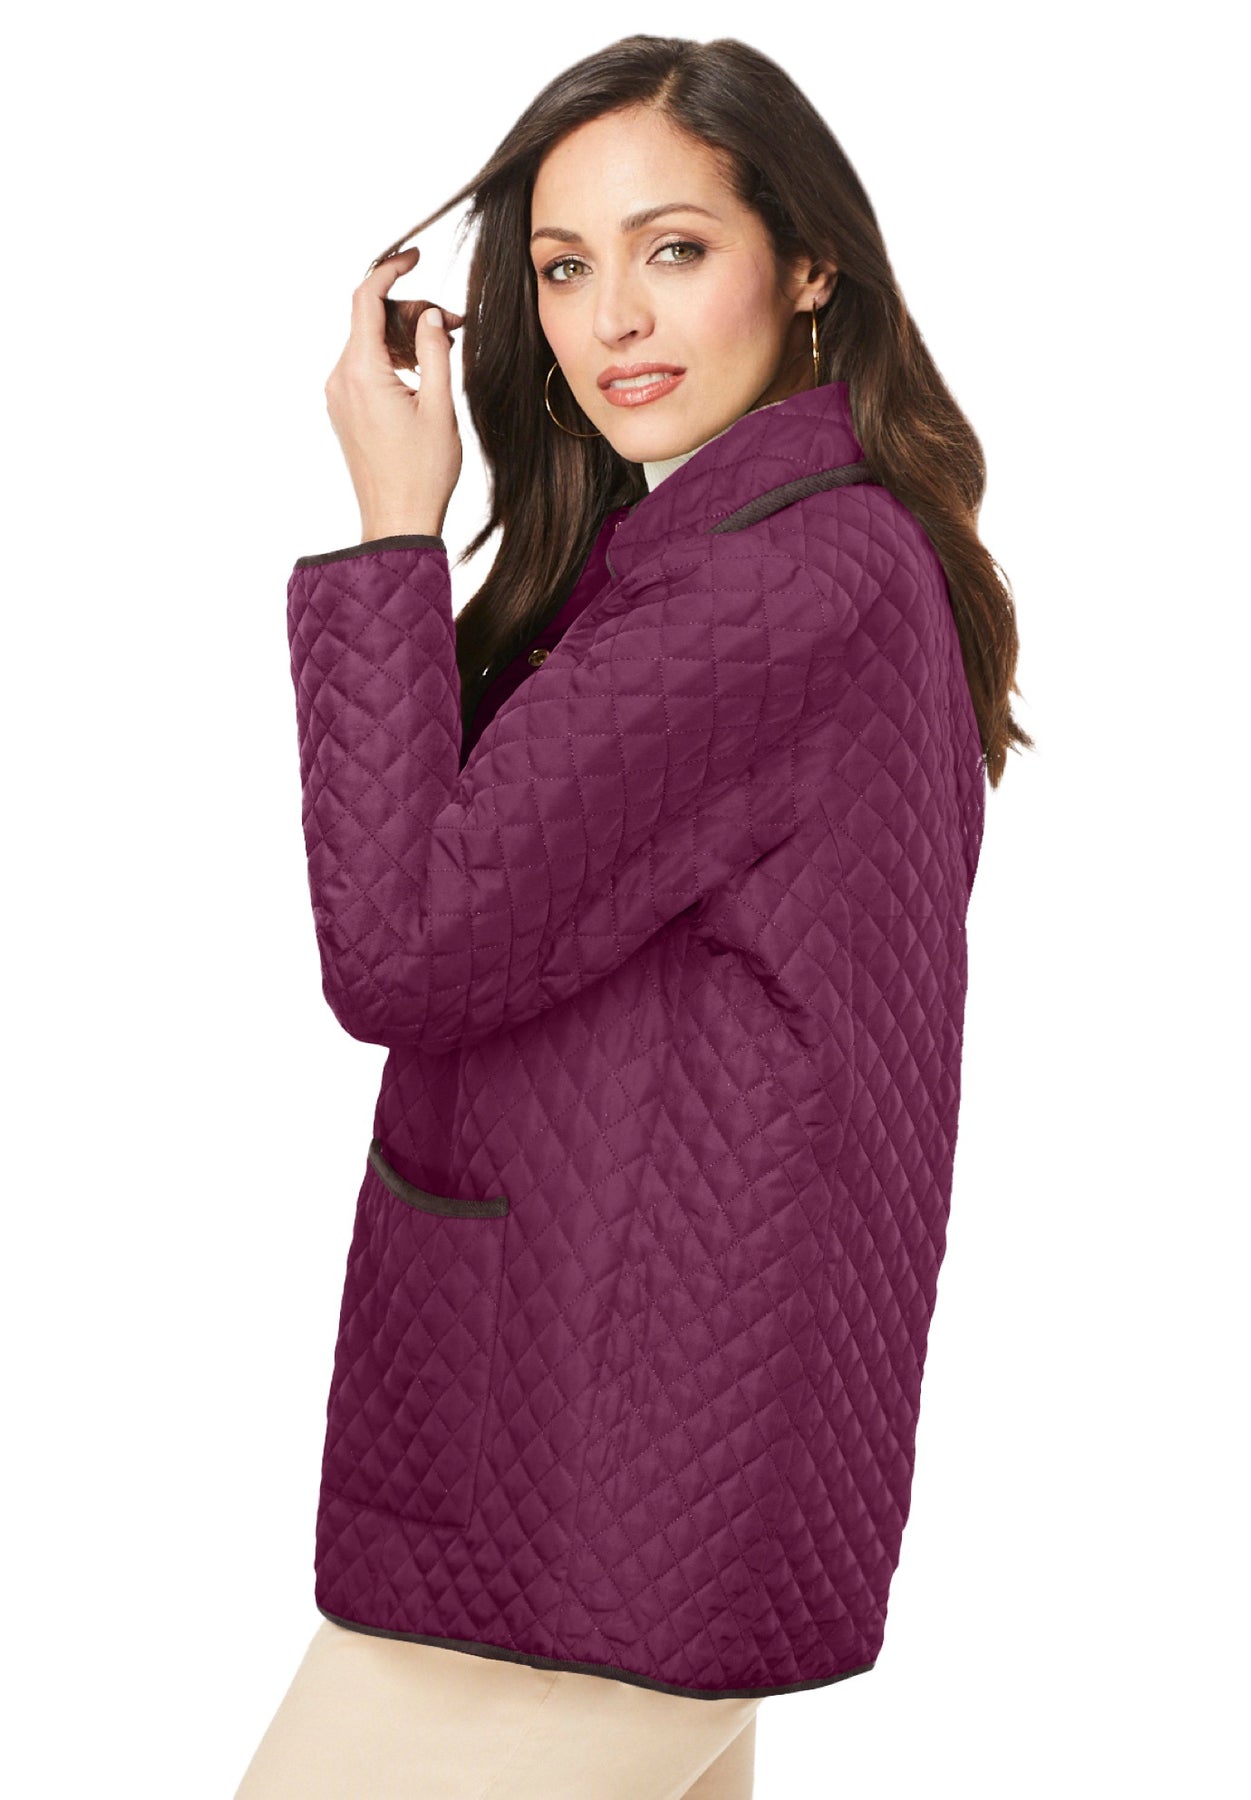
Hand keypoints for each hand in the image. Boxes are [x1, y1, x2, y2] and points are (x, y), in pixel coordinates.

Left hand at [323, 246, 464, 541]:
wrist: (396, 520)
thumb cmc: (421, 473)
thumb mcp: (439, 406)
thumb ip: (434, 352)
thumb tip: (431, 316)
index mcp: (361, 372)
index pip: (366, 298)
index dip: (390, 270)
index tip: (414, 257)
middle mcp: (341, 378)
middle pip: (370, 318)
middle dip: (411, 312)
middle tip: (454, 325)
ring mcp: (339, 394)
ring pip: (369, 342)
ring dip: (404, 337)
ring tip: (444, 352)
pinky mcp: (345, 409)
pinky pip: (366, 366)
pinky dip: (393, 358)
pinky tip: (423, 373)